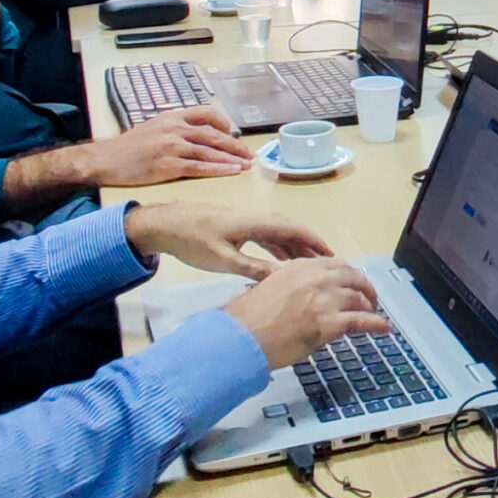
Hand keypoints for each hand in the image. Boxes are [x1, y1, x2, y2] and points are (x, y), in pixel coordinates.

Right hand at [79, 107, 251, 184]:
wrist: (104, 159)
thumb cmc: (127, 147)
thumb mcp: (152, 127)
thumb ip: (173, 128)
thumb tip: (194, 134)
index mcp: (171, 117)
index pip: (205, 113)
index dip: (223, 123)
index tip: (233, 133)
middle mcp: (174, 129)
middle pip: (213, 134)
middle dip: (235, 145)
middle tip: (248, 154)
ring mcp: (171, 147)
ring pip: (209, 151)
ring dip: (231, 159)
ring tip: (246, 165)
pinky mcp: (167, 165)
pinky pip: (199, 167)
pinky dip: (218, 169)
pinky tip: (230, 172)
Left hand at [125, 201, 333, 276]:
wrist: (165, 224)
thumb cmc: (192, 241)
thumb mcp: (223, 259)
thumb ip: (253, 268)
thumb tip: (282, 278)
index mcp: (254, 223)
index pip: (293, 228)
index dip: (314, 241)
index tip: (332, 255)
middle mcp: (255, 218)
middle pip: (290, 230)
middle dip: (310, 246)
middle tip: (328, 265)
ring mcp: (246, 222)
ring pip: (278, 233)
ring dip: (295, 248)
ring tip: (310, 266)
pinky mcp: (237, 227)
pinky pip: (266, 236)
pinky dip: (278, 248)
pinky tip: (282, 263)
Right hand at [223, 259, 393, 367]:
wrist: (241, 337)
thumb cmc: (247, 319)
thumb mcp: (268, 288)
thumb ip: (289, 285)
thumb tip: (300, 295)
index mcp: (300, 267)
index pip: (336, 265)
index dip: (349, 275)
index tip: (353, 281)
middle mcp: (316, 278)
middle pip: (353, 277)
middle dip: (365, 287)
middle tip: (370, 297)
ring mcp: (325, 299)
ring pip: (359, 298)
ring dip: (369, 306)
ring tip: (374, 313)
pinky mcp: (329, 322)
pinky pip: (361, 321)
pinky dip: (376, 324)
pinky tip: (383, 327)